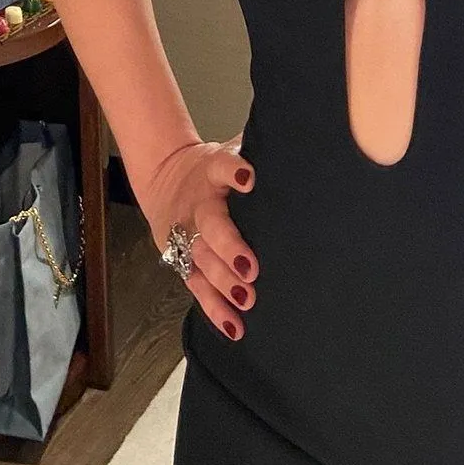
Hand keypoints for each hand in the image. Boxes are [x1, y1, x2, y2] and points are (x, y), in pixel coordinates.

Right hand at [140, 135, 257, 341]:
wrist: (166, 175)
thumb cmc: (214, 167)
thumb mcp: (229, 148)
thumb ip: (257, 147)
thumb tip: (297, 139)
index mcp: (211, 170)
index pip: (221, 165)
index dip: (233, 171)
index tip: (249, 177)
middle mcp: (198, 204)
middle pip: (209, 224)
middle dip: (229, 246)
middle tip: (251, 267)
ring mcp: (187, 235)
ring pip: (202, 261)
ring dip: (223, 283)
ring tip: (247, 300)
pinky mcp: (182, 260)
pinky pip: (198, 287)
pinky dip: (215, 309)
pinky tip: (234, 326)